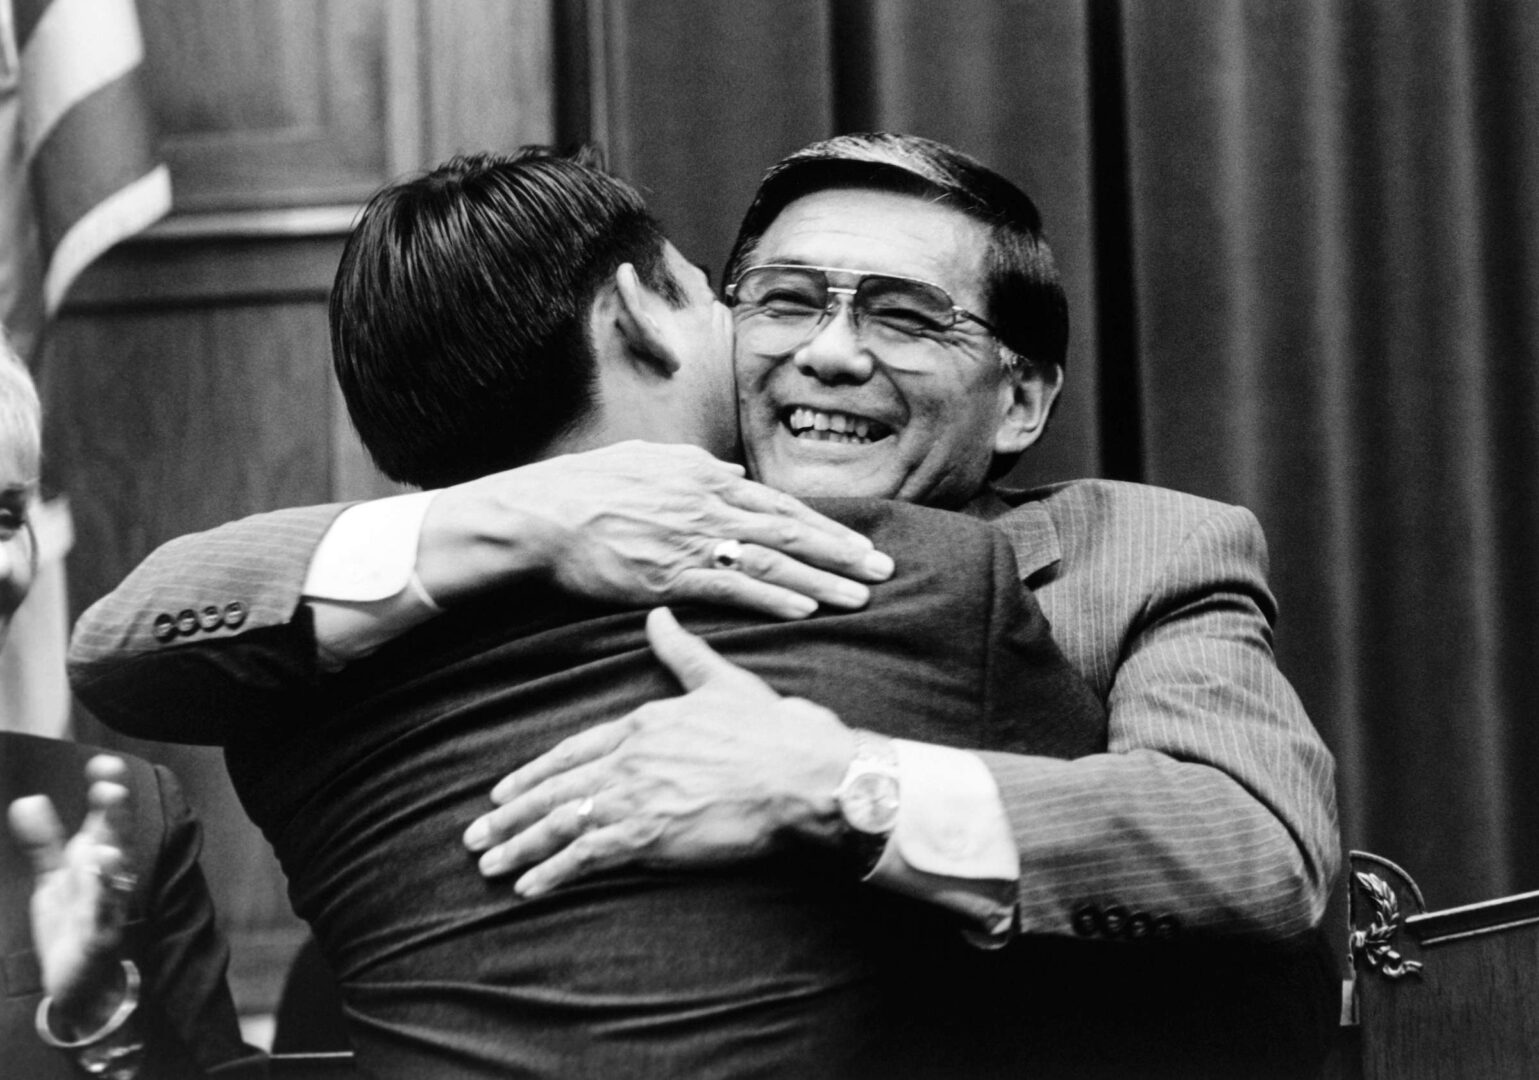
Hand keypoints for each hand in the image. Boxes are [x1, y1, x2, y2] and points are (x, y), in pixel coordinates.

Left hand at [7, 756, 135, 1035]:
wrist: (82, 979)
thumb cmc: (73, 922)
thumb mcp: (53, 878)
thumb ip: (45, 841)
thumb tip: (28, 800)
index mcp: (99, 858)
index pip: (108, 818)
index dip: (109, 790)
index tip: (102, 763)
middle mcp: (110, 877)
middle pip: (118, 840)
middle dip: (116, 816)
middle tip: (110, 787)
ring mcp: (108, 905)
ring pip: (115, 878)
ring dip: (112, 860)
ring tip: (103, 843)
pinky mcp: (100, 935)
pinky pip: (103, 914)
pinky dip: (103, 896)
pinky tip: (99, 878)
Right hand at [418, 442, 893, 619]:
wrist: (542, 515)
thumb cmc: (587, 488)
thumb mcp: (648, 460)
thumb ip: (698, 467)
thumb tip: (733, 474)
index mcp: (705, 476)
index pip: (778, 503)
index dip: (823, 525)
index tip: (858, 542)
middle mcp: (707, 503)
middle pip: (789, 529)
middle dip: (840, 551)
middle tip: (882, 570)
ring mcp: (690, 540)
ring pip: (771, 558)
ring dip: (821, 577)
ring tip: (860, 595)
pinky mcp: (670, 575)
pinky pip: (732, 586)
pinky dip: (772, 596)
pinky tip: (805, 608)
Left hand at [463, 607, 855, 895]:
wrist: (800, 771)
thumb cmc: (770, 730)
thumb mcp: (720, 682)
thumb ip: (682, 653)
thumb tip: (659, 615)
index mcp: (642, 724)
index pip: (572, 751)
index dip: (535, 774)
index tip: (505, 791)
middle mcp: (629, 759)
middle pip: (556, 789)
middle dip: (511, 815)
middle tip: (475, 835)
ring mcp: (636, 797)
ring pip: (562, 822)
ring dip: (520, 846)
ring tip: (489, 865)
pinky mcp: (648, 833)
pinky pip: (588, 855)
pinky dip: (554, 871)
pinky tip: (530, 887)